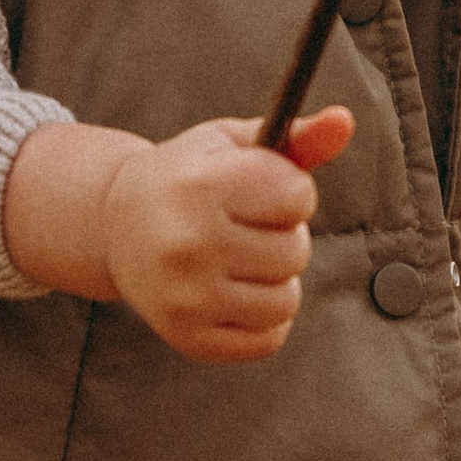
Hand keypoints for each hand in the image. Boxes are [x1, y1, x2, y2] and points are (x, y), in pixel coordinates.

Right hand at [3, 108, 355, 363]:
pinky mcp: (187, 338)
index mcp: (200, 186)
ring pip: (286, 301)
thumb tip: (345, 121)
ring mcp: (185, 297)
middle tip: (245, 227)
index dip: (290, 191)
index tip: (261, 189)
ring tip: (240, 261)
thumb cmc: (188, 177)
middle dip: (283, 237)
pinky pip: (268, 339)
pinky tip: (233, 294)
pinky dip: (263, 319)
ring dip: (275, 281)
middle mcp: (188, 243)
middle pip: (295, 251)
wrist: (115, 226)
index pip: (297, 196)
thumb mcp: (231, 145)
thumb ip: (295, 139)